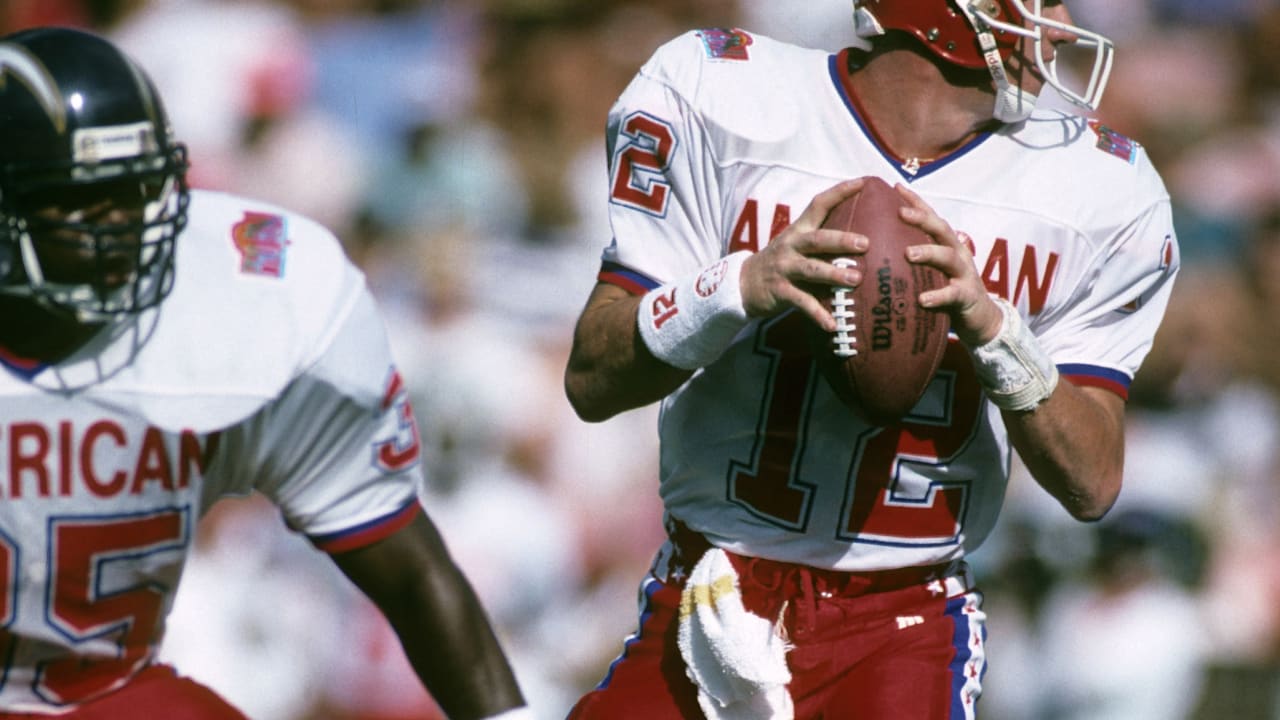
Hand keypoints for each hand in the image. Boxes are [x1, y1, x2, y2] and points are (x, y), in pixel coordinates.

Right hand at [739, 179, 867, 331]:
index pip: (818, 205)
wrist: (743, 284)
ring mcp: (784, 269)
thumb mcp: (796, 245)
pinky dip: (818, 314)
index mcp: (798, 231)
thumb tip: (863, 235)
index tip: (862, 182)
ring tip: (855, 280)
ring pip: (811, 270)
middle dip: (841, 240)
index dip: (839, 192)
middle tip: (865, 243)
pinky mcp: (779, 292)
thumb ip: (822, 241)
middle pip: (817, 239)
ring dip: (833, 274)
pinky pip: (802, 303)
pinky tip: (833, 324)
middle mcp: (791, 246)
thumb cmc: (781, 263)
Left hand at [894, 183, 1003, 346]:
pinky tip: (923, 299)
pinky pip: (953, 294)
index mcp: (945, 244)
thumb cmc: (947, 289)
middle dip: (922, 218)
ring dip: (928, 252)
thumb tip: (877, 248)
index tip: (895, 187)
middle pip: (941, 229)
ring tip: (908, 254)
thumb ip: (911, 258)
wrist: (980, 317)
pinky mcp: (967, 295)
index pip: (931, 217)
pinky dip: (938, 296)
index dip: (916, 201)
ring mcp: (964, 273)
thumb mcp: (930, 270)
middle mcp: (956, 252)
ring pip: (948, 257)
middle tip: (900, 213)